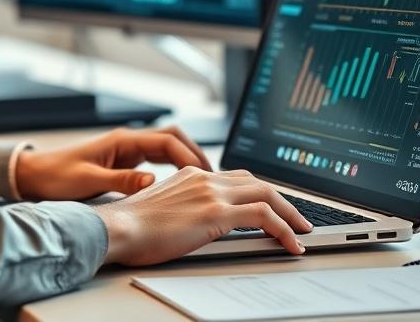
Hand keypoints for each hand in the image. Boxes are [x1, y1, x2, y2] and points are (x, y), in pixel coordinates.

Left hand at [15, 126, 211, 200]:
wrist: (34, 175)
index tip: (204, 175)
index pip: (167, 141)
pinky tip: (181, 184)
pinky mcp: (124, 162)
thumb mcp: (88, 180)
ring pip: (167, 148)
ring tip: (204, 181)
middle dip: (195, 154)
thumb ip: (121, 181)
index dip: (189, 156)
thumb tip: (151, 181)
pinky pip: (158, 158)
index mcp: (122, 141)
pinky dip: (174, 167)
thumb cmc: (56, 176)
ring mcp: (127, 150)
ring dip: (187, 160)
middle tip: (213, 176)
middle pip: (173, 139)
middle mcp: (128, 141)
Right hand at [95, 167, 312, 263]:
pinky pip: (263, 217)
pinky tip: (291, 244)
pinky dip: (283, 229)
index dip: (259, 192)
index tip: (272, 206)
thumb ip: (183, 208)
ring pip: (266, 195)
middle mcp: (204, 178)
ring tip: (302, 232)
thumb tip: (196, 223)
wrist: (117, 228)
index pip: (236, 178)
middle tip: (297, 219)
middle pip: (257, 182)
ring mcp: (211, 193)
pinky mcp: (216, 213)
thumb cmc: (130, 227)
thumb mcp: (162, 209)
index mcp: (191, 175)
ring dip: (290, 214)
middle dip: (283, 201)